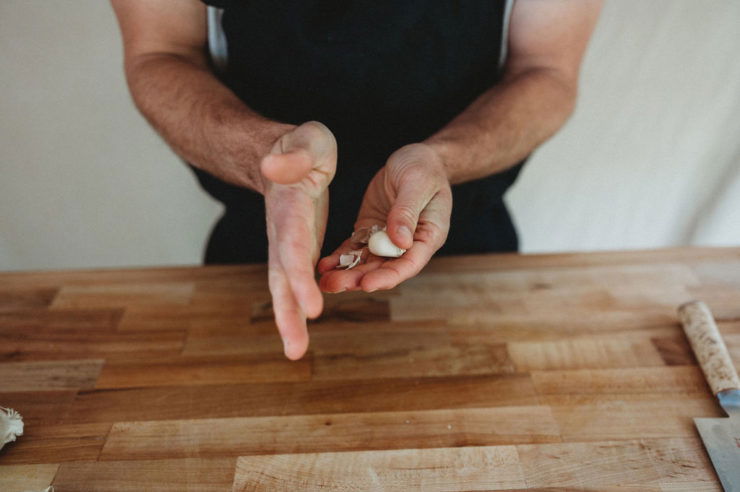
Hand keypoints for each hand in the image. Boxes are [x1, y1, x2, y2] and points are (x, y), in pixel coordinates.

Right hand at [262, 121, 336, 359]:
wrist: (278, 154)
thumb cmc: (301, 147)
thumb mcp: (308, 139)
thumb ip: (296, 153)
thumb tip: (272, 164)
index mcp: (290, 209)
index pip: (293, 247)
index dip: (300, 277)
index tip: (312, 307)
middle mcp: (283, 233)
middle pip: (281, 277)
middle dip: (288, 313)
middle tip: (296, 350)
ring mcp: (287, 244)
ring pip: (284, 286)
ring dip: (290, 319)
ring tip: (295, 352)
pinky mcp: (297, 249)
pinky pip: (296, 282)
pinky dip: (298, 306)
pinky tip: (302, 330)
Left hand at [318, 143, 451, 291]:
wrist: (416, 158)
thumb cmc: (425, 168)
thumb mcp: (417, 184)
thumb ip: (407, 212)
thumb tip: (399, 242)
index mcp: (427, 237)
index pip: (409, 264)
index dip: (388, 277)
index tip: (367, 284)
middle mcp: (407, 244)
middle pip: (383, 269)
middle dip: (359, 279)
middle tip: (335, 285)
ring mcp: (386, 239)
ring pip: (366, 263)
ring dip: (346, 273)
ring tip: (325, 282)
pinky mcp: (370, 230)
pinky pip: (354, 248)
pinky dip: (340, 258)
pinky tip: (324, 266)